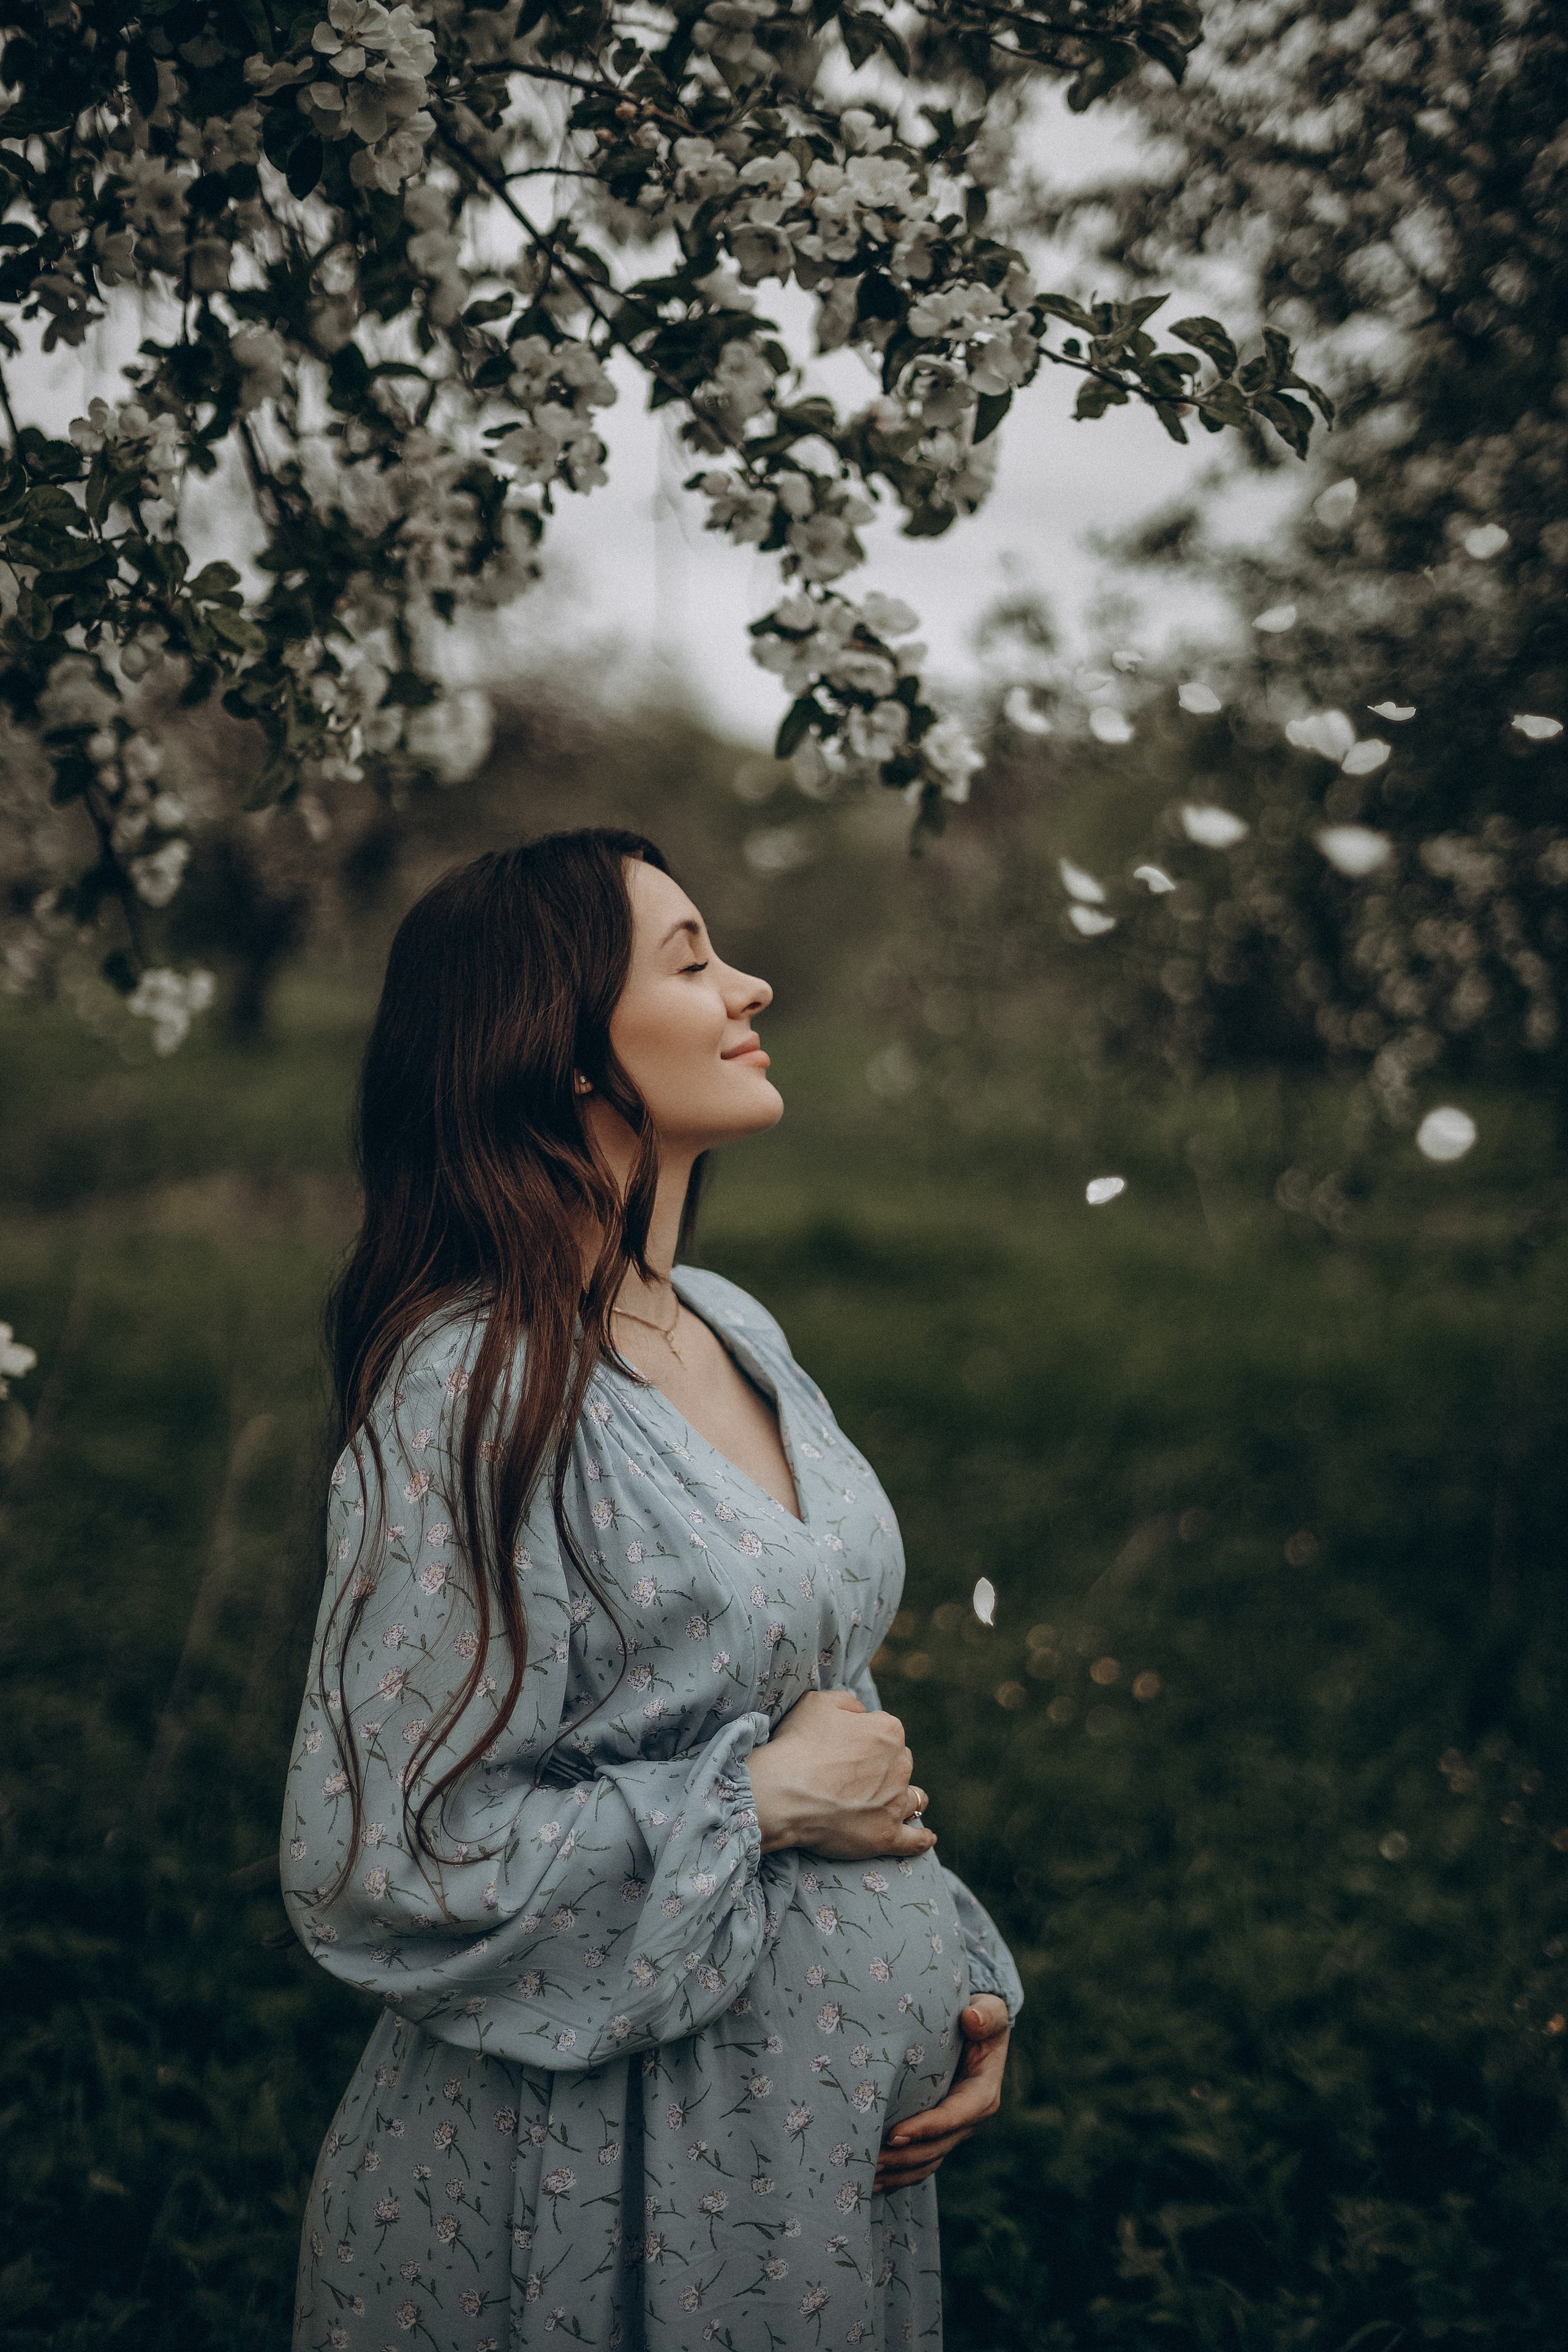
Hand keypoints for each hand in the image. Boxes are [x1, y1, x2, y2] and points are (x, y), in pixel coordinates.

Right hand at [746, 1689, 936, 1860]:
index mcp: (888, 1731)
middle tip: (857, 1777)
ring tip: (894, 1803)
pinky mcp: (886, 1835)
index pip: (887, 1732)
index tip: (848, 1748)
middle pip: (901, 1764)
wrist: (782, 1793)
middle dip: (885, 1768)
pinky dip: (922, 1838)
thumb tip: (863, 1713)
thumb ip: (848, 1703)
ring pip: (914, 1798)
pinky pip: (915, 1840)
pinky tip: (926, 1837)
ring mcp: (895, 1803)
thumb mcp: (818, 1703)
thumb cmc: (798, 1746)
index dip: (866, 1739)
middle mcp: (900, 1765)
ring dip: (906, 1798)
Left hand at [872, 1994, 1010, 2192]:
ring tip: (864, 2175)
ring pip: (927, 2162)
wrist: (977, 2029)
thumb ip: (986, 2015)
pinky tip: (872, 2179)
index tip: (894, 2133)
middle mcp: (970, 2119)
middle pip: (936, 2147)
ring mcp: (954, 2131)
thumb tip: (972, 2018)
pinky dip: (898, 2173)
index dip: (926, 2128)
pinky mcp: (939, 2134)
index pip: (954, 2116)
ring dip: (897, 2172)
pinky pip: (920, 2162)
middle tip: (868, 2159)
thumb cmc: (980, 2017)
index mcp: (983, 2094)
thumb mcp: (989, 2011)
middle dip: (903, 2157)